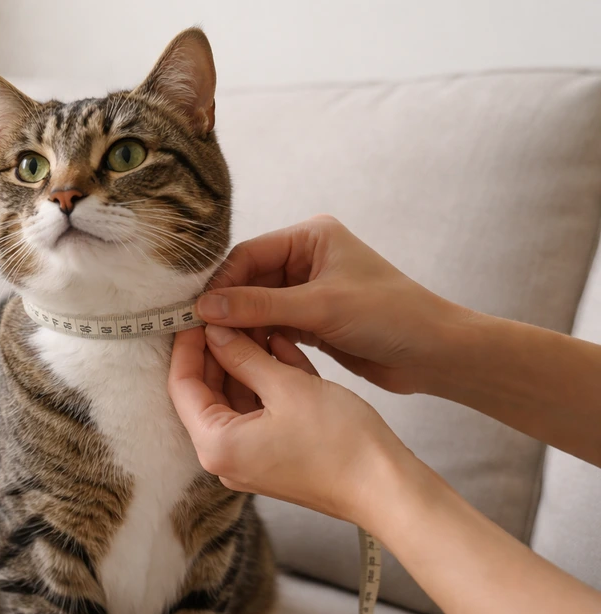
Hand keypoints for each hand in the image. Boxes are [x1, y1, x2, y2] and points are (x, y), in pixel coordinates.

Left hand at [169, 323, 410, 523]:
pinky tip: (279, 346)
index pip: (182, 386)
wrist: (387, 488)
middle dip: (217, 351)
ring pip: (236, 399)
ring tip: (255, 320)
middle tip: (226, 312)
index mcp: (216, 444)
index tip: (197, 313)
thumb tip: (214, 331)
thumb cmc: (339, 441)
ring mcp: (249, 460)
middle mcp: (224, 457)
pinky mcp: (273, 457)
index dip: (188, 345)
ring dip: (245, 362)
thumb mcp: (287, 387)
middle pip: (206, 393)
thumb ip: (244, 357)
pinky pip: (259, 412)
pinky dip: (266, 383)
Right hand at [197, 216, 467, 394]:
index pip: (248, 254)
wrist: (435, 354)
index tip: (197, 313)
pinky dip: (258, 340)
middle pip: (248, 280)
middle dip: (227, 307)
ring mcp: (308, 290)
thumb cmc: (390, 317)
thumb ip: (258, 306)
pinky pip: (272, 326)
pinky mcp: (312, 320)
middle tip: (201, 335)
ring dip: (241, 327)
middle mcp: (307, 259)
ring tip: (219, 350)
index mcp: (310, 237)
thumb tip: (203, 308)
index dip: (221, 284)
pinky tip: (244, 357)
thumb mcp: (319, 308)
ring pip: (257, 306)